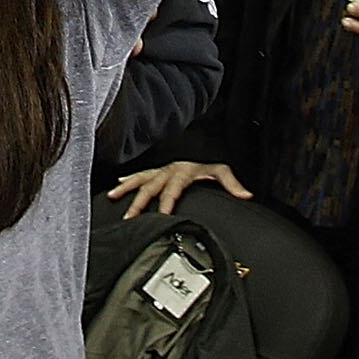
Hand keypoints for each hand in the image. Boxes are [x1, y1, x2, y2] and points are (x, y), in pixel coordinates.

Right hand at [107, 160, 252, 220]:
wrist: (204, 140)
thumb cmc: (211, 156)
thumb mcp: (222, 169)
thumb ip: (232, 184)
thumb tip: (245, 195)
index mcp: (182, 171)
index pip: (172, 190)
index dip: (166, 204)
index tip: (161, 217)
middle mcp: (169, 169)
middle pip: (150, 186)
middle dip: (138, 202)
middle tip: (129, 216)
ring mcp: (161, 168)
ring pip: (140, 178)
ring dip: (126, 188)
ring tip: (113, 197)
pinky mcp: (158, 169)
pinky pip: (140, 173)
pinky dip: (128, 179)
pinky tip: (118, 185)